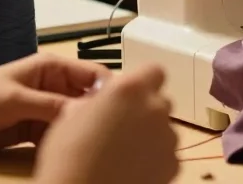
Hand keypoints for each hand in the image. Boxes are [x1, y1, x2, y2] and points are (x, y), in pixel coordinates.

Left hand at [0, 53, 107, 151]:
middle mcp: (54, 85)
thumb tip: (84, 114)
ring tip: (96, 146)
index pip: (92, 75)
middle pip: (87, 99)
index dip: (109, 89)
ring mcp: (45, 108)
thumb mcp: (16, 99)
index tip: (123, 108)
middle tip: (112, 133)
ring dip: (82, 131)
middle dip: (98, 114)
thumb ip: (50, 105)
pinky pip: (59, 135)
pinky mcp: (36, 129)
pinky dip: (66, 144)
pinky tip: (73, 153)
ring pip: (75, 119)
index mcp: (52, 67)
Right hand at [33, 64, 178, 183]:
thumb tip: (100, 100)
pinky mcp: (173, 165)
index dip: (143, 82)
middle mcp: (155, 108)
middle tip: (122, 127)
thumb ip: (96, 100)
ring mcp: (168, 137)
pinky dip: (155, 160)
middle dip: (145, 110)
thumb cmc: (68, 156)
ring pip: (165, 129)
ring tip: (124, 154)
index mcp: (130, 89)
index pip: (153, 71)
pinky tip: (132, 171)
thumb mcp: (71, 116)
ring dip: (150, 136)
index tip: (129, 95)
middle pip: (159, 101)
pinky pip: (167, 155)